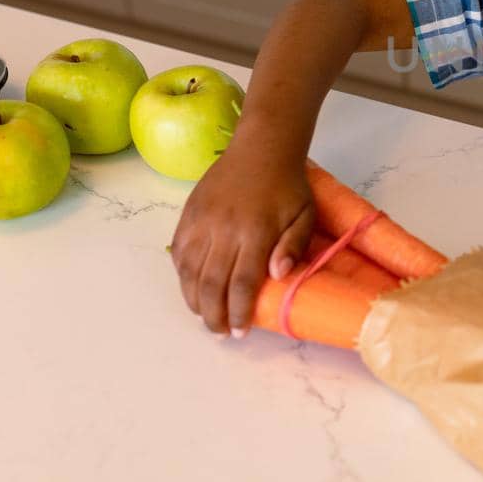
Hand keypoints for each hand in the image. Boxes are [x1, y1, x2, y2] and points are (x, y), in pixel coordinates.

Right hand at [169, 138, 314, 335]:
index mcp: (256, 232)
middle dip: (214, 315)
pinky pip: (178, 252)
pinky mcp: (188, 214)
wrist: (261, 148)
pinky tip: (192, 287)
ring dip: (194, 299)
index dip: (239, 312)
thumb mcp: (305, 215)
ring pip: (189, 271)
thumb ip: (294, 246)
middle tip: (219, 332)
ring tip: (204, 316)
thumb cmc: (288, 186)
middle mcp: (225, 229)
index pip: (243, 283)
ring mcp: (202, 221)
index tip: (240, 332)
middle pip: (212, 284)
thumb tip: (278, 275)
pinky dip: (182, 274)